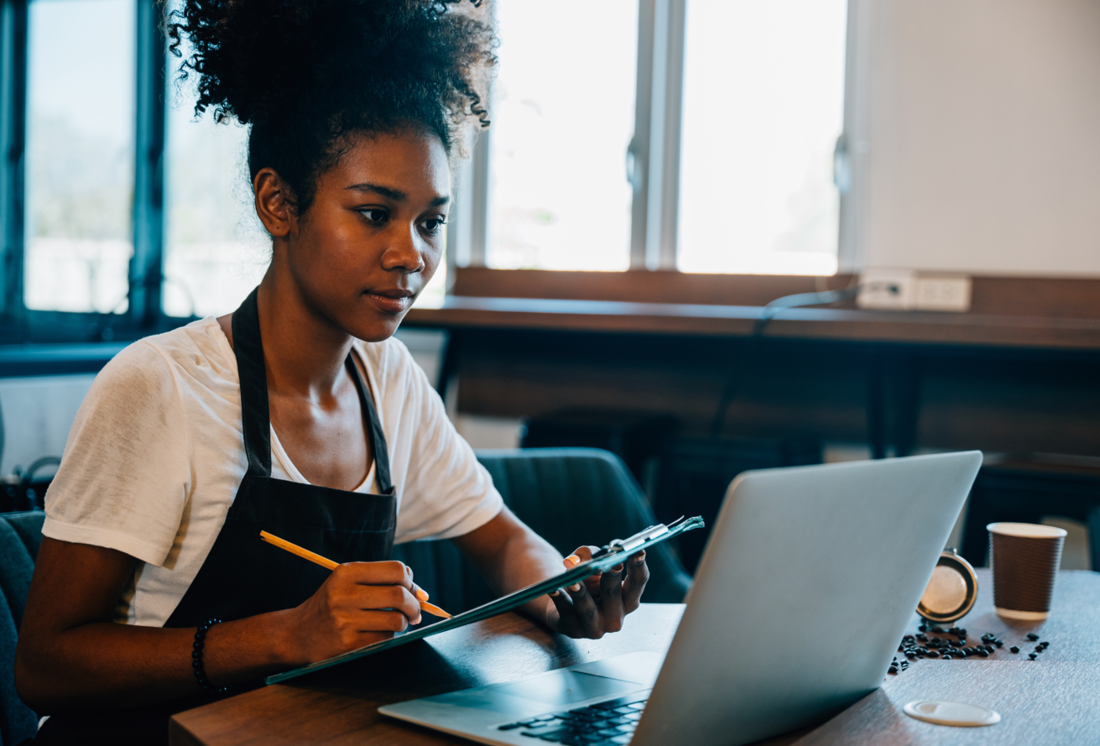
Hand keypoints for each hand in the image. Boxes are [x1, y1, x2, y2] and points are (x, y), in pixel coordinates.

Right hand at [286, 561, 425, 663]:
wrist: (297, 634)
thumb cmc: (331, 605)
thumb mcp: (348, 583)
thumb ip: (383, 582)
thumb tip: (423, 594)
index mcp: (346, 573)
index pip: (396, 570)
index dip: (411, 581)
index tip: (411, 590)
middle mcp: (344, 594)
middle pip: (399, 595)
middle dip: (414, 605)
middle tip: (414, 613)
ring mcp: (345, 620)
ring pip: (396, 620)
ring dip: (403, 623)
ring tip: (396, 623)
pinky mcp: (347, 644)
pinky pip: (384, 640)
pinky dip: (388, 638)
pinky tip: (377, 635)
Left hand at [544, 547, 648, 638]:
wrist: (563, 600)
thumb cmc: (584, 579)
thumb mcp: (589, 562)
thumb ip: (588, 555)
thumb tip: (577, 559)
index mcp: (628, 598)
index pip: (638, 582)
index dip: (638, 566)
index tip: (638, 550)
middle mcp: (616, 616)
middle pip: (615, 594)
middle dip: (613, 578)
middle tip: (612, 563)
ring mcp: (595, 627)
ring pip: (589, 610)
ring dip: (581, 594)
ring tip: (573, 580)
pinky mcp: (574, 630)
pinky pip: (565, 613)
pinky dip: (559, 600)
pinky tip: (553, 588)